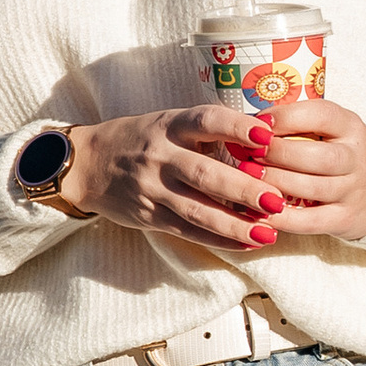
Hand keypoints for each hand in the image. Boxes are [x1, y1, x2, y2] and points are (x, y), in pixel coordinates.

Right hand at [34, 108, 278, 251]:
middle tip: (277, 200)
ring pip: (197, 209)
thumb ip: (209, 131)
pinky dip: (219, 240)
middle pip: (204, 173)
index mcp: (169, 124)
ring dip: (235, 224)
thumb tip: (268, 139)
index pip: (206, 121)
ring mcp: (152, 188)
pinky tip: (247, 244)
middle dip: (243, 189)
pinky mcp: (149, 216)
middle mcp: (160, 155)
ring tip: (268, 233)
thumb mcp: (169, 123)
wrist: (87, 165)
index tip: (268, 137)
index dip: (237, 128)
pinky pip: (188, 231)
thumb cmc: (142, 139)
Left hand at [242, 97, 365, 241]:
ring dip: (275, 181)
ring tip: (248, 177)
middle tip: (248, 152)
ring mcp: (354, 190)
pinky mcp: (345, 219)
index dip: (286, 118)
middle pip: (316, 155)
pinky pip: (310, 221)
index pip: (321, 115)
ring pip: (311, 187)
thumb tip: (247, 122)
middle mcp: (356, 157)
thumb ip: (300, 123)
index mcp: (350, 126)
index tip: (257, 123)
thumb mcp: (333, 129)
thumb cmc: (342, 153)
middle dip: (277, 153)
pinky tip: (259, 211)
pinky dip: (282, 217)